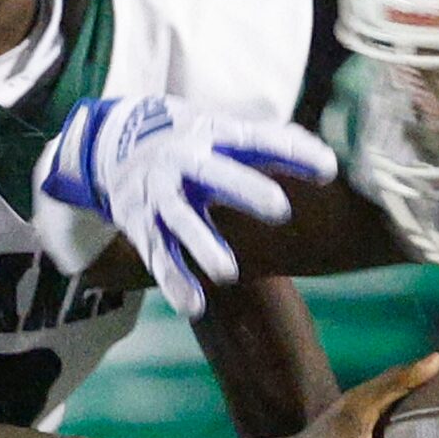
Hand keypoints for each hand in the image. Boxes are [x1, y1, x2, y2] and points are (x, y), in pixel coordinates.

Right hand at [38, 95, 336, 317]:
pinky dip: (173, 282)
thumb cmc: (187, 140)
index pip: (257, 139)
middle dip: (245, 190)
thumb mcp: (223, 131)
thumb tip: (330, 163)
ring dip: (203, 246)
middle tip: (281, 209)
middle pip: (215, 174)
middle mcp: (183, 162)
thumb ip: (272, 145)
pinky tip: (194, 306)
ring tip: (228, 273)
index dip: (292, 151)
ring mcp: (160, 196)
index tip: (328, 168)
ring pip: (181, 221)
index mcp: (210, 135)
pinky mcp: (142, 226)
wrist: (109, 144)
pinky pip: (158, 257)